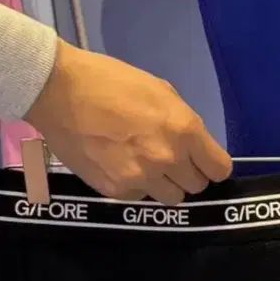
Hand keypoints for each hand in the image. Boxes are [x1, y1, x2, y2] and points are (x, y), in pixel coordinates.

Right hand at [25, 41, 231, 203]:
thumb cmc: (112, 82)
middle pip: (196, 187)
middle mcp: (168, 159)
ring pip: (169, 197)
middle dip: (188, 173)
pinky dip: (135, 186)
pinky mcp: (114, 191)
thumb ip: (183, 123)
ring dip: (164, 184)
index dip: (212, 165)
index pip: (219, 170)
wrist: (60, 91)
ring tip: (145, 164)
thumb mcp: (162, 91)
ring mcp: (140, 178)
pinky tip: (121, 166)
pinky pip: (138, 197)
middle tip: (170, 159)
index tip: (203, 161)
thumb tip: (193, 146)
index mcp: (184, 130)